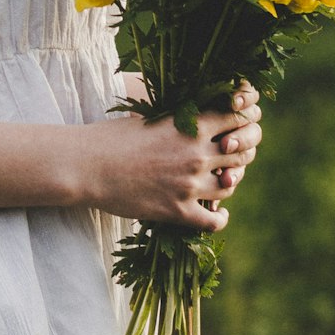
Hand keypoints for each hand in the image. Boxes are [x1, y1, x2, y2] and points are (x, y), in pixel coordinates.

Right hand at [79, 85, 261, 232]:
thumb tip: (203, 112)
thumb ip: (182, 116)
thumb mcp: (153, 116)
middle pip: (242, 152)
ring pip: (230, 185)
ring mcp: (189, 184)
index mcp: (191, 123)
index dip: (245, 119)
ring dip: (228, 182)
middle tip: (233, 154)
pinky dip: (220, 218)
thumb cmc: (114, 135)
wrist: (88, 165)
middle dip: (241, 152)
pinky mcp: (178, 210)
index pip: (239, 117)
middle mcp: (197, 153)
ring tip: (221, 180)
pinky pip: (214, 221)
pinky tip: (217, 214)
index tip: (240, 124)